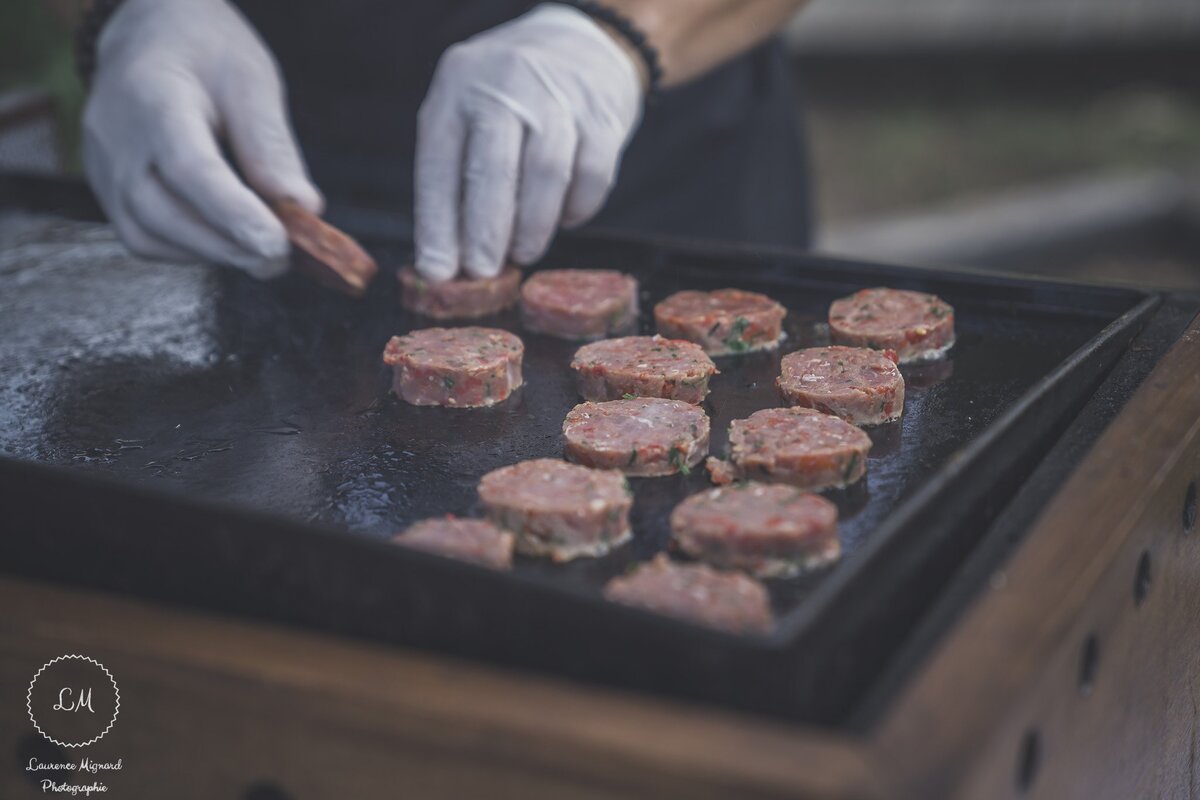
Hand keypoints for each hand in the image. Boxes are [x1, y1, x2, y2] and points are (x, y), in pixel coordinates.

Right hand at [82, 0, 321, 278]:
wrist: (148, 34)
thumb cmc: (205, 51)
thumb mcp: (250, 81)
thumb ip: (271, 146)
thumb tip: (303, 209)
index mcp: (152, 96)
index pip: (189, 168)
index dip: (234, 214)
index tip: (277, 244)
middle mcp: (115, 136)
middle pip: (161, 212)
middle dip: (226, 246)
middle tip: (280, 259)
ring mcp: (101, 165)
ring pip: (146, 234)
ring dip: (209, 254)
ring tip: (259, 254)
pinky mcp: (105, 187)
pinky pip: (142, 236)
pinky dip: (188, 249)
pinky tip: (225, 242)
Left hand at [414, 4, 642, 280]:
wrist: (582, 46)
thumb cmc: (513, 96)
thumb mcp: (468, 114)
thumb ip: (457, 176)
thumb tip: (447, 258)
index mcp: (458, 86)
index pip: (441, 163)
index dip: (438, 224)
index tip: (438, 270)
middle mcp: (506, 83)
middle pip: (494, 169)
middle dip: (486, 231)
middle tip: (483, 271)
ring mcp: (559, 95)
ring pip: (546, 175)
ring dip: (532, 227)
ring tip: (522, 252)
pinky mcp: (603, 114)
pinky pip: (592, 176)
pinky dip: (576, 209)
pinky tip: (563, 218)